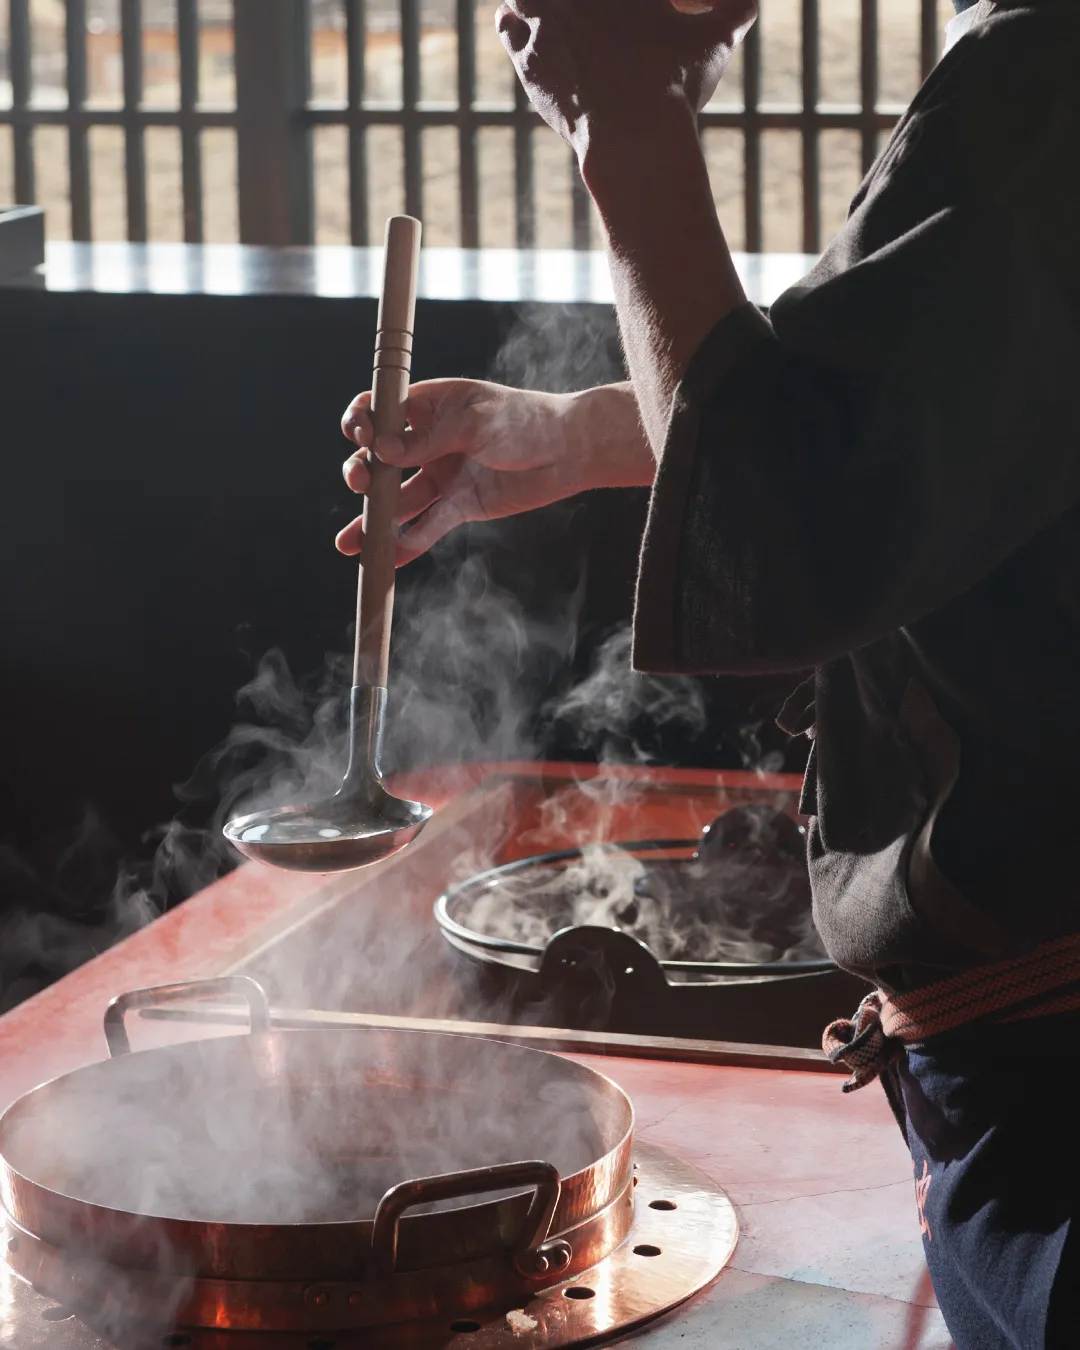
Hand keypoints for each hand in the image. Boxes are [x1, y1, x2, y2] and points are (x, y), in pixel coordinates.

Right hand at [336, 380, 653, 565]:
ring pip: (398, 501)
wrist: (569, 452)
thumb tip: (382, 451)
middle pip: (380, 460)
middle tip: (362, 485)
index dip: (361, 422)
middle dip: (362, 474)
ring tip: (349, 545)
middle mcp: (428, 441)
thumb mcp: (477, 423)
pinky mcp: (459, 506)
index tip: (360, 436)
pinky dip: (409, 543)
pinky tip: (390, 559)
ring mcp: (442, 475)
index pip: (380, 410)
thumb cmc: (526, 421)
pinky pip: (427, 526)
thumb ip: (429, 439)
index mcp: (429, 405)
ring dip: (372, 522)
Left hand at [495, 0, 755, 158]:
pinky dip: (514, 20)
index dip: (611, 3)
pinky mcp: (526, 52)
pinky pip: (506, 19)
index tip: (614, 11)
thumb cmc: (677, 87)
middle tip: (580, 11)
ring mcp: (546, 16)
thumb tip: (750, 4)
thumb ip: (736, 11)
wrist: (634, 133)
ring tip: (545, 10)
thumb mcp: (716, 43)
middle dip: (570, 2)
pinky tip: (525, 27)